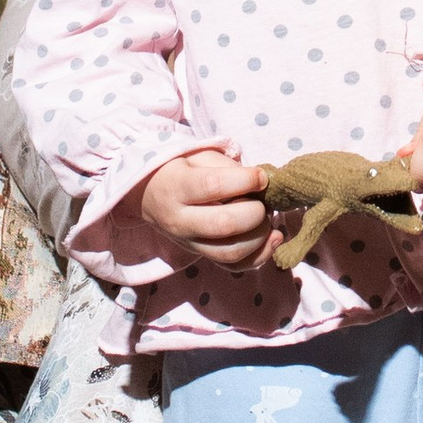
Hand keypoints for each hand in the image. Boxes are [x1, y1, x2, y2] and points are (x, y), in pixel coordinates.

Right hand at [139, 148, 272, 267]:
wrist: (150, 196)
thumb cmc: (180, 171)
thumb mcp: (196, 156)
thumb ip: (226, 166)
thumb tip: (261, 183)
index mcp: (176, 188)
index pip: (214, 186)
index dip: (245, 180)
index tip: (261, 177)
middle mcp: (180, 221)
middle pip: (224, 225)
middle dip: (254, 212)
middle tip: (262, 201)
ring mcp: (190, 244)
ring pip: (230, 252)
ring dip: (260, 236)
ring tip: (266, 218)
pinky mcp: (202, 256)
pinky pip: (234, 266)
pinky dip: (260, 256)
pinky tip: (273, 238)